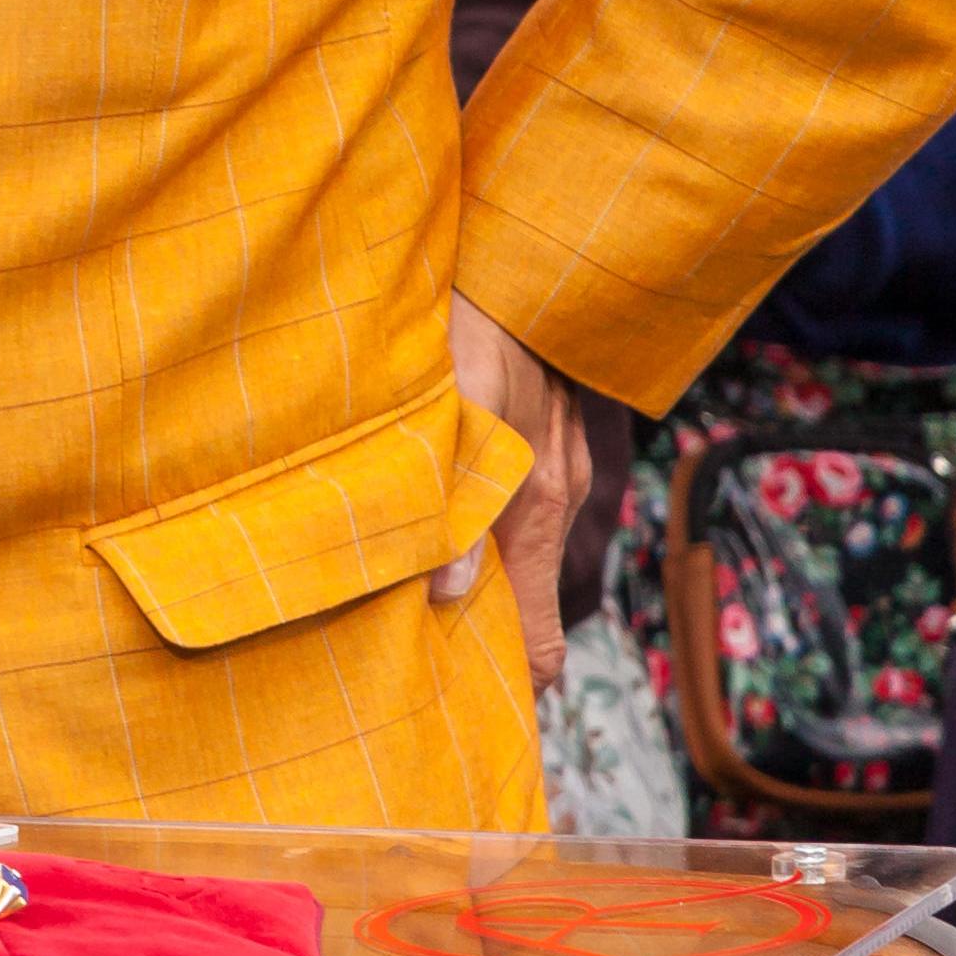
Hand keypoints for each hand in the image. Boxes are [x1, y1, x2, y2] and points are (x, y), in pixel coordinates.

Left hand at [441, 292, 587, 696]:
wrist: (533, 254)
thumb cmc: (479, 324)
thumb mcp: (453, 404)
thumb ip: (454, 501)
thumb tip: (448, 597)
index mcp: (535, 508)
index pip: (541, 641)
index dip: (509, 679)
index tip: (458, 701)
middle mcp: (557, 497)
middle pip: (525, 602)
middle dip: (476, 630)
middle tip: (401, 650)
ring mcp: (560, 466)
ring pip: (514, 548)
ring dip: (468, 566)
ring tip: (395, 578)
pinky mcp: (551, 436)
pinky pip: (516, 499)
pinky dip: (481, 518)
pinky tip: (429, 502)